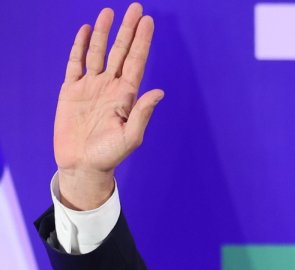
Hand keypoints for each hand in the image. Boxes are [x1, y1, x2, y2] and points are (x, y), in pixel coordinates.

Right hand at [54, 4, 162, 209]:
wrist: (83, 165)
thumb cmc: (110, 155)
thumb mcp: (131, 136)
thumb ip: (142, 113)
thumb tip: (159, 91)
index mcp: (126, 95)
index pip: (137, 61)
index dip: (142, 41)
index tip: (149, 22)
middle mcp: (110, 86)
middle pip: (121, 51)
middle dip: (128, 30)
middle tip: (136, 7)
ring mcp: (91, 87)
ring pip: (98, 53)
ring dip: (104, 33)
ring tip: (109, 12)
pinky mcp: (71, 91)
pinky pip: (75, 64)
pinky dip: (79, 47)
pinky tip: (86, 31)